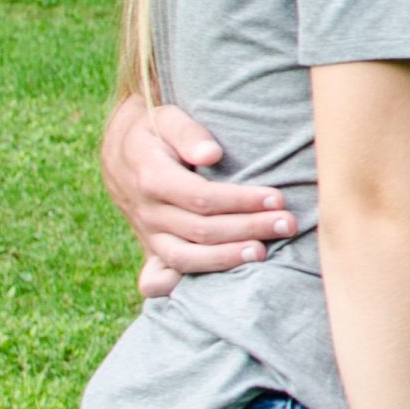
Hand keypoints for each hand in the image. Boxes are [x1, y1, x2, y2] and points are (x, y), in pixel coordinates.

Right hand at [101, 98, 294, 288]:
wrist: (121, 152)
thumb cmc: (156, 131)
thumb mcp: (168, 119)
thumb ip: (189, 134)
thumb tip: (212, 155)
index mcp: (152, 178)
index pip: (201, 198)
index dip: (241, 201)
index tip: (277, 198)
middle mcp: (147, 212)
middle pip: (201, 230)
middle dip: (248, 229)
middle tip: (287, 224)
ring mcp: (147, 235)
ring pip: (185, 258)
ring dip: (226, 259)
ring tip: (264, 254)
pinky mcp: (150, 249)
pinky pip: (157, 279)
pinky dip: (177, 288)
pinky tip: (211, 289)